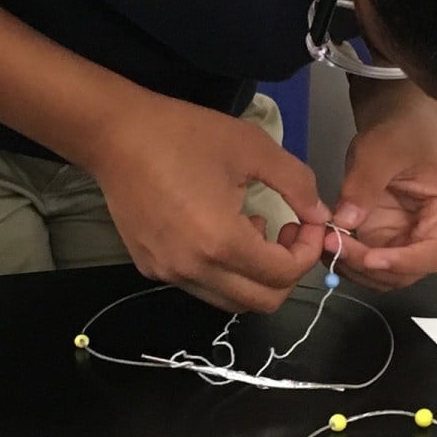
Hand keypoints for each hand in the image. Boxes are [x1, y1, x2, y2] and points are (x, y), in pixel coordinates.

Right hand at [87, 92, 329, 313]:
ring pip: (231, 300)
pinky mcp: (151, 267)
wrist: (116, 134)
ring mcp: (169, 273)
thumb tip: (320, 215)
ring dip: (255, 274)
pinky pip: (201, 286)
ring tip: (255, 228)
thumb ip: (297, 184)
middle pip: (261, 302)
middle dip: (287, 271)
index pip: (283, 275)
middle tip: (288, 231)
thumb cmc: (185, 134)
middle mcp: (194, 270)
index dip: (307, 252)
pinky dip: (224, 270)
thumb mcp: (253, 148)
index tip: (308, 221)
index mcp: (221, 242)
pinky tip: (219, 228)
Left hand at [327, 83, 436, 290]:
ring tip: (325, 240)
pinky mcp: (388, 241)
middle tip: (333, 244)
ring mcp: (410, 241)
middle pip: (407, 271)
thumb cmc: (400, 131)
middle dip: (369, 266)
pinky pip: (369, 264)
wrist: (393, 120)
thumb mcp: (380, 152)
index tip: (368, 259)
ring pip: (386, 276)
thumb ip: (364, 186)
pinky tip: (328, 242)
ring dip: (354, 267)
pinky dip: (348, 260)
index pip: (432, 254)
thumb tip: (345, 221)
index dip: (400, 263)